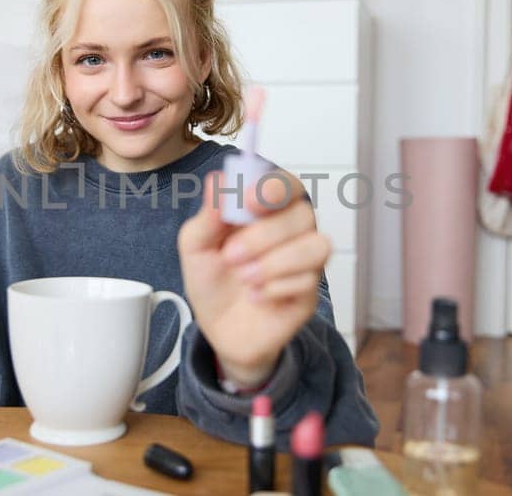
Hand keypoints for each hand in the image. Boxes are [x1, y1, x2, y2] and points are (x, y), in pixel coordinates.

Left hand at [178, 170, 331, 388]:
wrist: (218, 328)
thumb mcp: (196, 246)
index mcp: (267, 210)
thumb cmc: (212, 280)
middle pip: (303, 213)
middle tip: (231, 255)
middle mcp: (292, 230)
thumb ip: (208, 215)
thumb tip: (218, 182)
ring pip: (315, 246)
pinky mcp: (310, 292)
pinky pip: (308, 281)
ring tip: (244, 278)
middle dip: (264, 235)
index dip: (274, 187)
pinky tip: (255, 296)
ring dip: (274, 263)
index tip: (248, 201)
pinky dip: (274, 289)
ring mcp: (305, 261)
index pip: (287, 184)